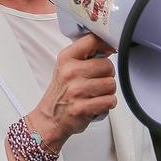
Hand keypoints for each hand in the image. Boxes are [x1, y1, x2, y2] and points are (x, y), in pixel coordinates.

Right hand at [28, 34, 117, 149]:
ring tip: (95, 94)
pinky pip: (110, 101)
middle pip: (108, 65)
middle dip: (107, 75)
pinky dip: (107, 104)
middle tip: (97, 81)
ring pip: (111, 84)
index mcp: (66, 59)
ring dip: (108, 91)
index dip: (106, 45)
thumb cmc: (61, 93)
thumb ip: (84, 55)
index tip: (109, 51)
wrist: (50, 119)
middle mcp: (70, 72)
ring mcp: (76, 90)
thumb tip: (108, 46)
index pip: (92, 41)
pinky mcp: (83, 108)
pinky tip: (96, 104)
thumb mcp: (66, 67)